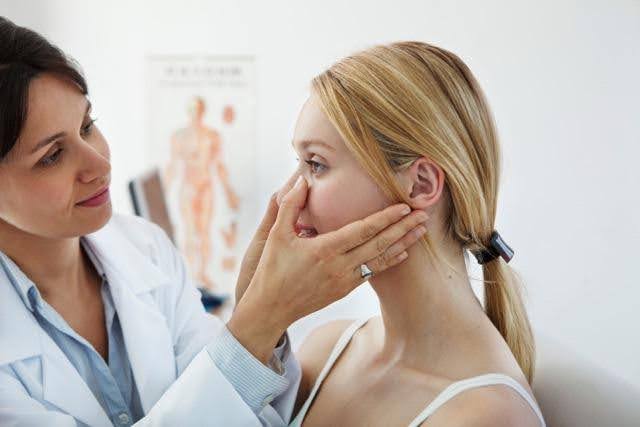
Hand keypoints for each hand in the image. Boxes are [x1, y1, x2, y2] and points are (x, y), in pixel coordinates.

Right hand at [228, 175, 428, 361]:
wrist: (270, 308)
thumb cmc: (271, 270)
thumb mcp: (275, 235)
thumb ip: (289, 205)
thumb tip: (300, 180)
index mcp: (324, 250)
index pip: (363, 230)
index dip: (386, 218)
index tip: (404, 206)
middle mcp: (339, 266)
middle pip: (379, 244)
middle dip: (403, 228)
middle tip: (424, 215)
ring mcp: (344, 281)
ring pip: (380, 260)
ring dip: (402, 244)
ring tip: (420, 232)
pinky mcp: (344, 290)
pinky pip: (372, 273)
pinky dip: (389, 261)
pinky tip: (401, 253)